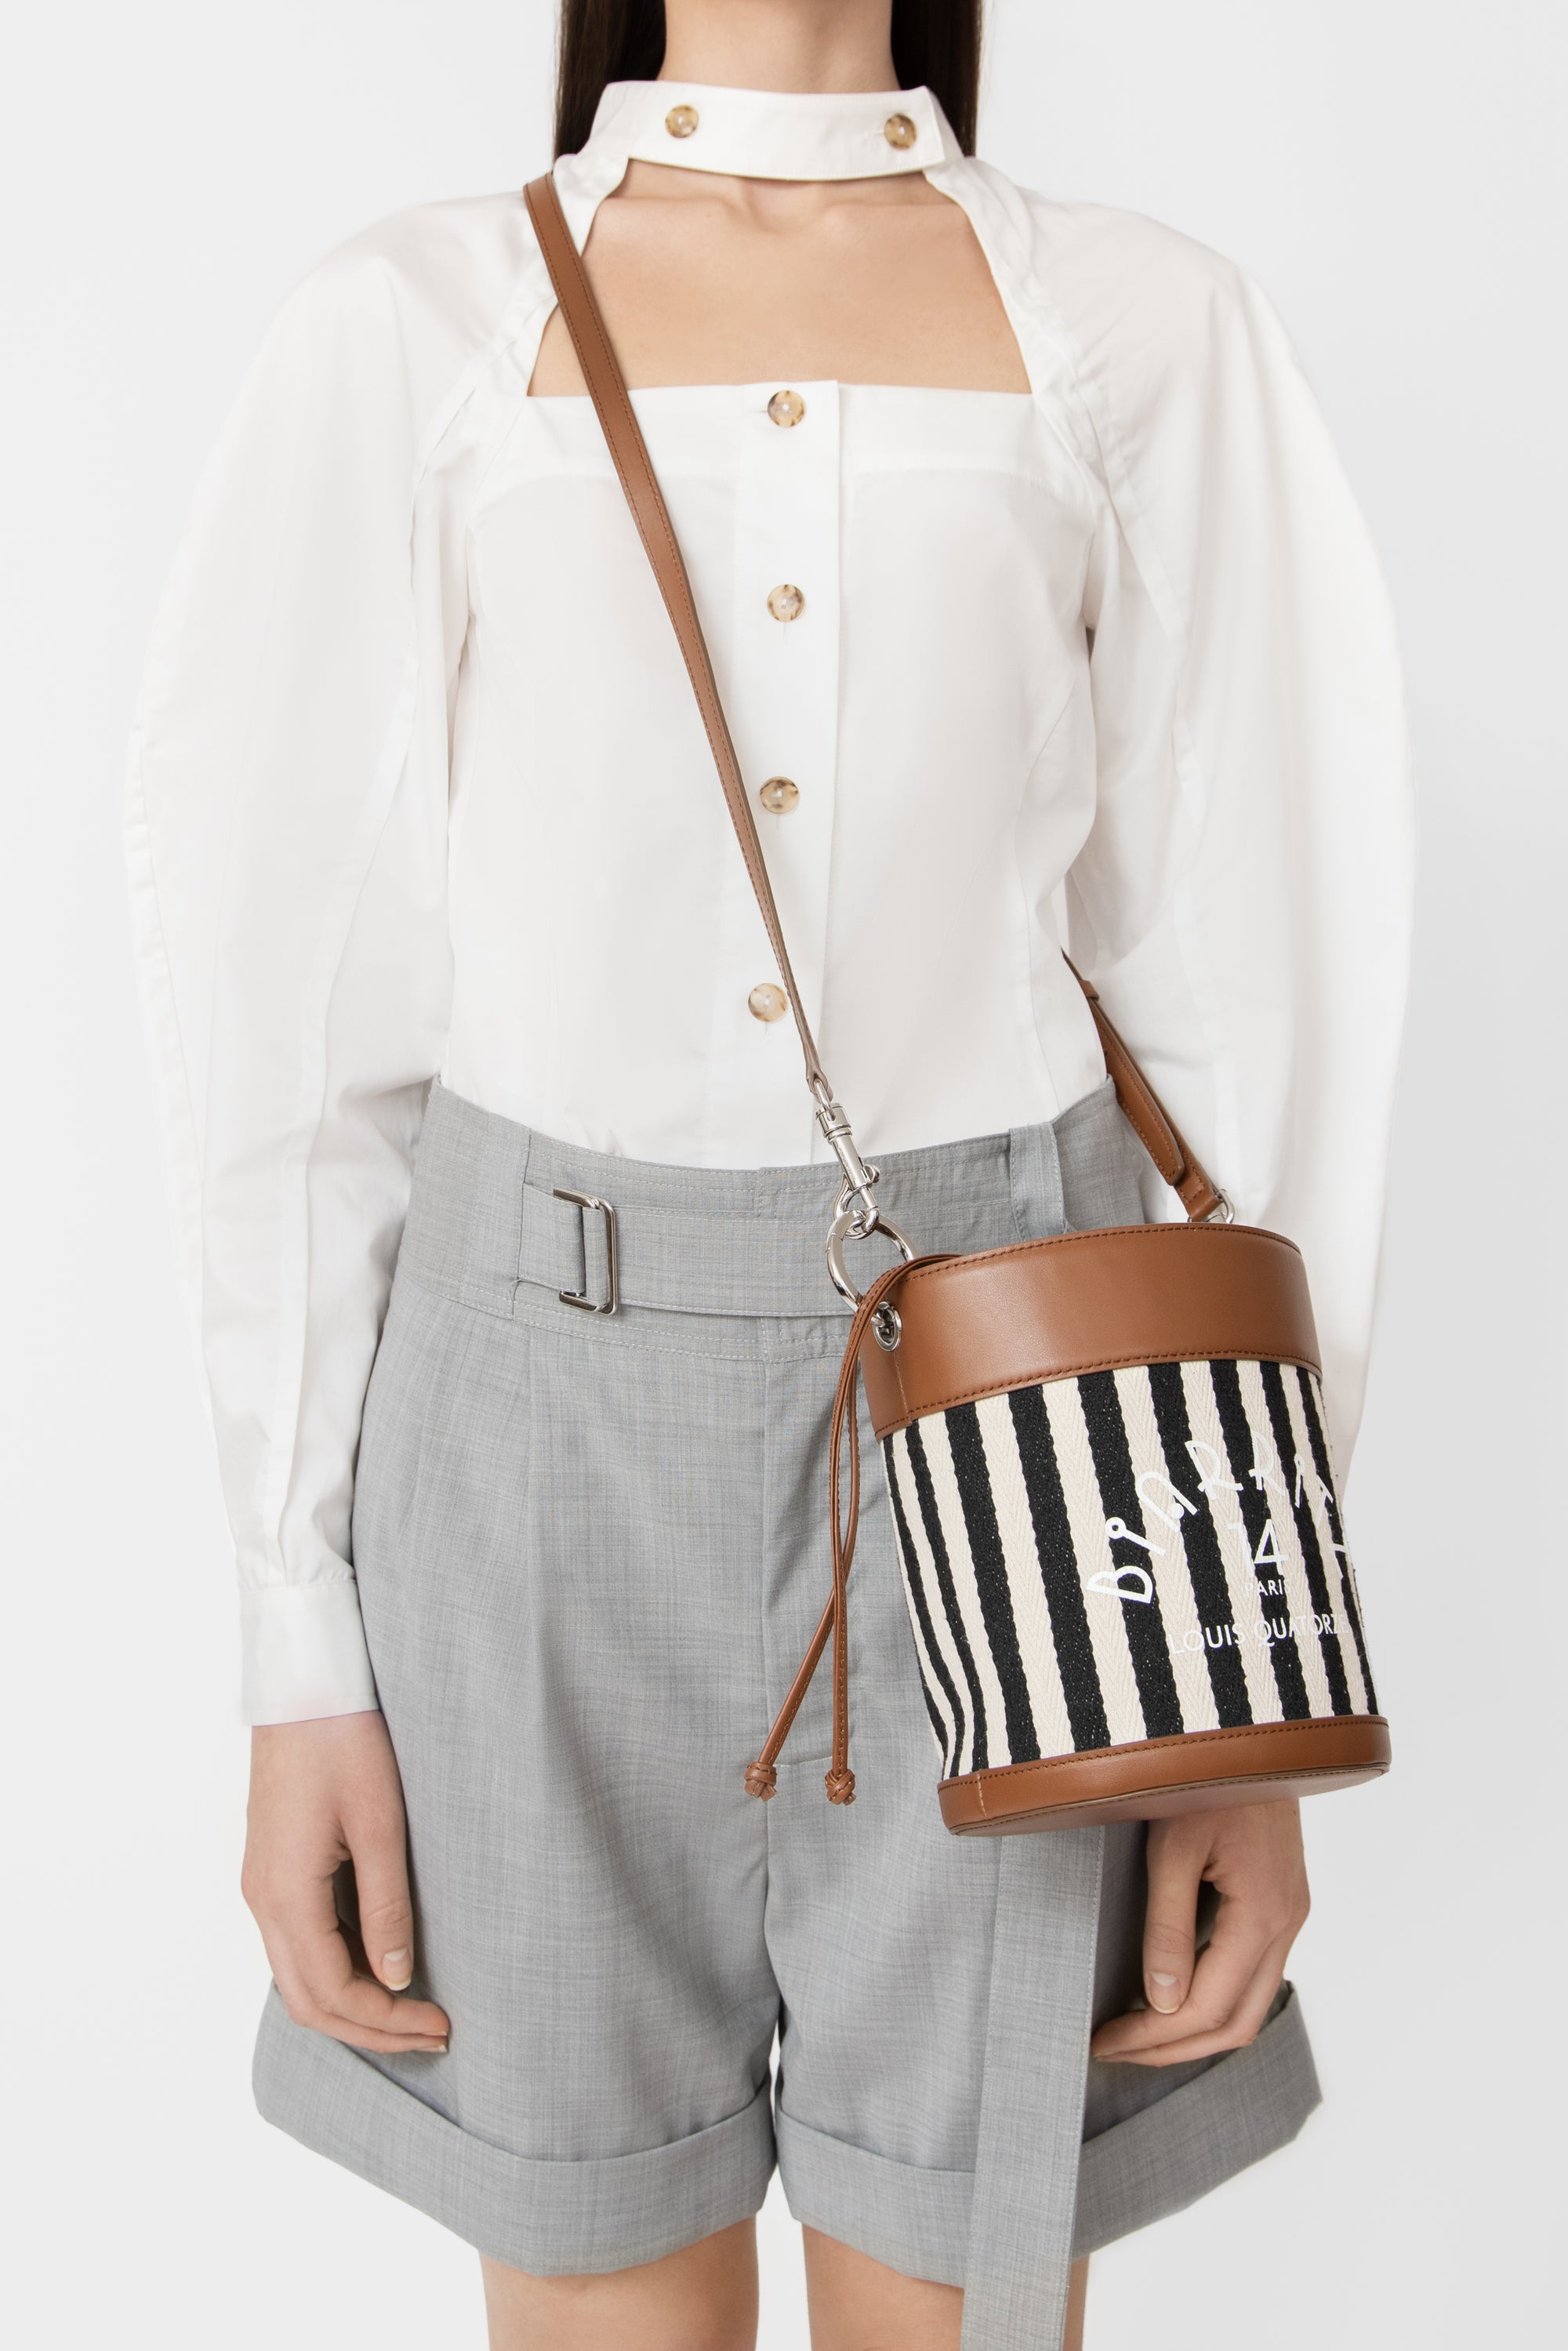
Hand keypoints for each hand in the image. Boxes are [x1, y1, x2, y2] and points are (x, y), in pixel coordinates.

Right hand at [242, 1712, 449, 2055]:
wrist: (305, 1681)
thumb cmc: (344, 1739)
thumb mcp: (379, 1823)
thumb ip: (385, 1905)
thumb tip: (397, 1976)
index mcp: (284, 1893)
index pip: (333, 1992)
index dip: (387, 2021)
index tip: (440, 2026)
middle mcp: (261, 1899)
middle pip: (308, 2000)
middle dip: (370, 2029)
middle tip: (434, 2035)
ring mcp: (261, 1884)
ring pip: (297, 1977)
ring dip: (352, 2005)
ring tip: (413, 2012)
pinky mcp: (272, 1868)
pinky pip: (296, 1944)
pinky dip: (335, 1972)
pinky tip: (379, 1968)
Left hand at [1090, 1799, 1308, 2067]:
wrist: (1250, 1726)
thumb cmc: (1208, 1775)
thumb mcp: (1173, 1846)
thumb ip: (1169, 1925)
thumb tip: (1163, 2002)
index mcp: (1263, 1912)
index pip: (1208, 2007)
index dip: (1154, 2036)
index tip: (1105, 2040)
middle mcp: (1287, 1922)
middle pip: (1235, 2022)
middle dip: (1171, 2047)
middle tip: (1113, 2050)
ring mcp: (1290, 1914)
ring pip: (1250, 2005)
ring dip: (1195, 2030)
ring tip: (1138, 2036)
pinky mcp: (1282, 1902)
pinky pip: (1255, 1974)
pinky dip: (1216, 2000)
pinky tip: (1175, 1997)